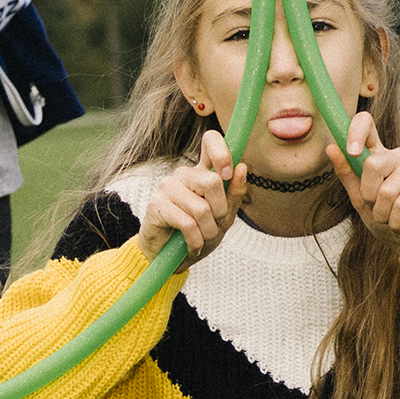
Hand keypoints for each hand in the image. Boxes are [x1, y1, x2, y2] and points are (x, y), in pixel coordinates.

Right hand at [139, 128, 245, 263]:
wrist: (171, 258)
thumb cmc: (199, 233)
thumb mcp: (224, 217)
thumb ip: (234, 193)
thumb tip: (242, 167)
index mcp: (202, 171)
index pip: (210, 140)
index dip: (222, 152)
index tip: (227, 175)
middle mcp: (184, 174)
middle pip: (212, 181)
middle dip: (220, 212)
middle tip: (214, 225)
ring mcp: (168, 187)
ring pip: (201, 208)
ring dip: (208, 231)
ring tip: (202, 238)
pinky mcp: (156, 205)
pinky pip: (187, 223)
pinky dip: (196, 241)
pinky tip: (193, 246)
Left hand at [330, 115, 399, 236]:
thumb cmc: (387, 217)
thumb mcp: (360, 199)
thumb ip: (347, 174)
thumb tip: (331, 147)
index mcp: (378, 154)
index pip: (366, 124)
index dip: (355, 131)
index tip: (351, 151)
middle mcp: (397, 155)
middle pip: (372, 164)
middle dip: (368, 196)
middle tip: (376, 209)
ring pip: (386, 189)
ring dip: (382, 214)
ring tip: (389, 219)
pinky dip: (395, 221)